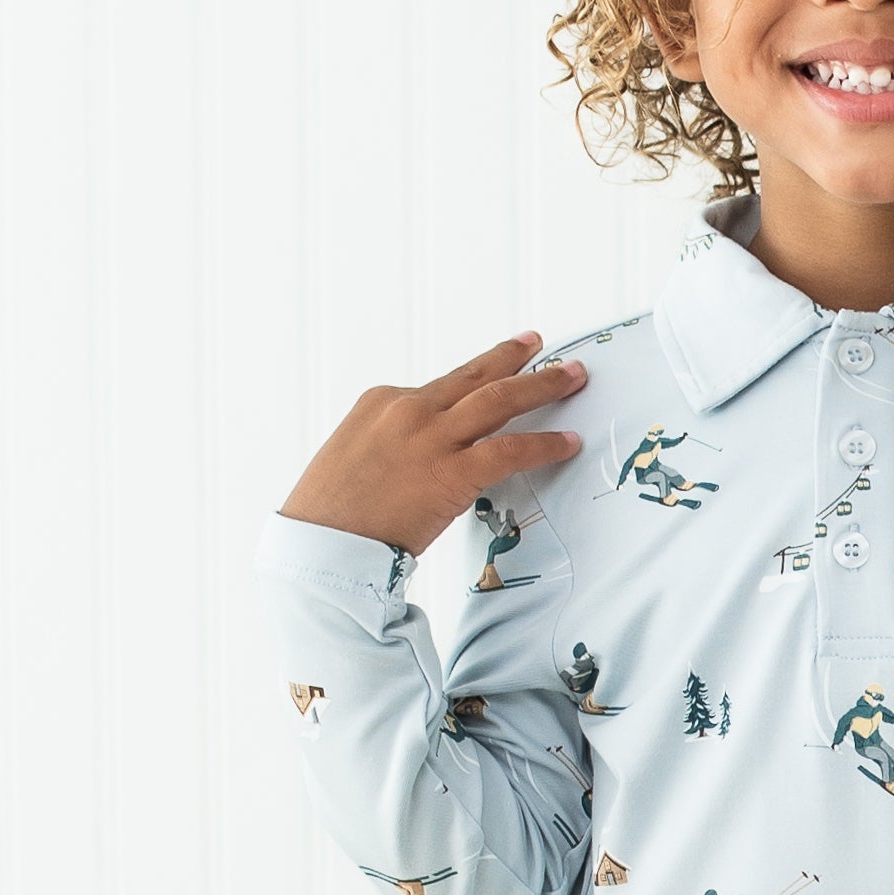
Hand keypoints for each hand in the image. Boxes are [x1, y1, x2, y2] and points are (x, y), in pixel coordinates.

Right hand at [279, 330, 589, 558]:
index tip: (494, 374)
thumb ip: (392, 445)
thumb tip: (419, 456)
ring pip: (500, 398)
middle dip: (514, 358)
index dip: (473, 381)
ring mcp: (431, 437)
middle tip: (542, 347)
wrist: (321, 547)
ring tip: (572, 375)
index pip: (440, 386)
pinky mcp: (451, 471)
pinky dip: (544, 443)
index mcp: (381, 402)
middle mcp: (409, 408)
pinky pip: (511, 449)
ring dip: (542, 383)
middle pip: (475, 375)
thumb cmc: (331, 515)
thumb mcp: (353, 459)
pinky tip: (567, 441)